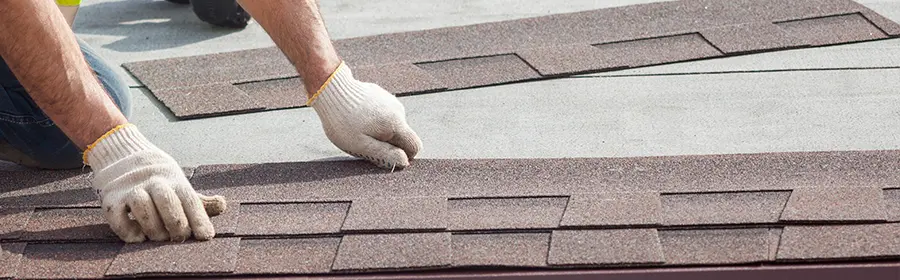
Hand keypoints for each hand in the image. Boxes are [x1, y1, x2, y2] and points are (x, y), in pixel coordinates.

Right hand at [85, 124, 224, 242]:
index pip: (190, 199)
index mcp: (174, 179)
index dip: (199, 219)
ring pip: (143, 207)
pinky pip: (118, 216)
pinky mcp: (111, 198)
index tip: (206, 237)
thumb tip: (223, 206)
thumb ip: (198, 201)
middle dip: (177, 224)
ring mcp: (130, 189)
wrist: (122, 153)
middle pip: (168, 201)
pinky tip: (138, 237)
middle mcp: (153, 182)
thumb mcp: (178, 184)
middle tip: (179, 239)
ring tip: (159, 237)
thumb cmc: (157, 179)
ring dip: (153, 228)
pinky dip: (128, 230)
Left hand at [307, 61, 422, 169]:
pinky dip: (374, 120)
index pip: (414, 146)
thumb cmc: (343, 121)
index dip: (405, 156)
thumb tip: (404, 162)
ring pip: (392, 124)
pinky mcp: (380, 95)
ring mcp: (390, 100)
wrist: (330, 88)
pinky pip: (384, 114)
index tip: (386, 158)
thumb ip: (385, 155)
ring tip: (357, 129)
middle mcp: (398, 110)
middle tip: (364, 143)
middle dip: (388, 144)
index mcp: (396, 124)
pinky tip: (356, 117)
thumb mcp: (361, 145)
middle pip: (402, 136)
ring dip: (380, 131)